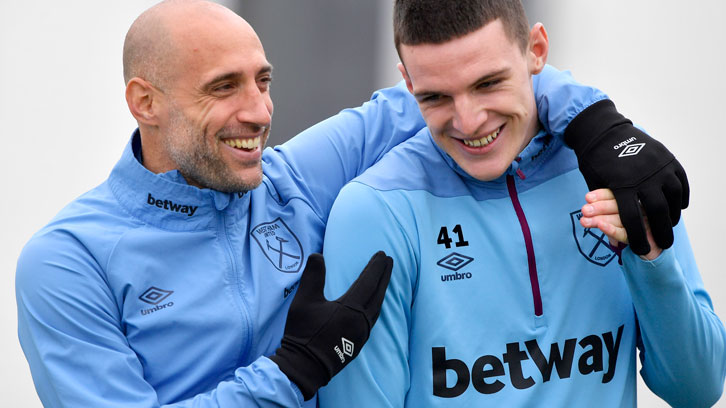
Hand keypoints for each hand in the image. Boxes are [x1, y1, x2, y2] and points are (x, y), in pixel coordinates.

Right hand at [269, 251, 392, 399]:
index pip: (369, 283)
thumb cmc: (304, 333)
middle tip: (390, 262)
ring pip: (377, 307)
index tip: (383, 254)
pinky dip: (376, 305)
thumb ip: (313, 277)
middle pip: (378, 294)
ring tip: (384, 280)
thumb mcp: (304, 301)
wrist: (304, 367)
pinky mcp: (358, 342)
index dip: (376, 267)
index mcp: (351, 309)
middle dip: (384, 276)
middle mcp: (362, 321)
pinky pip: (373, 318)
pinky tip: (373, 305)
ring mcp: (362, 333)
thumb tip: (318, 255)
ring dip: (381, 291)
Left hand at [564, 99, 688, 254]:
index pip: (632, 220)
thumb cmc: (593, 162)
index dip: (638, 238)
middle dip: (663, 231)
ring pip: (673, 197)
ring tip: (670, 224)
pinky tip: (677, 206)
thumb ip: (606, 211)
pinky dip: (680, 196)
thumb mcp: (594, 187)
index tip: (642, 251)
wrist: (601, 131)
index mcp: (621, 185)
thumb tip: (615, 240)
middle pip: (658, 212)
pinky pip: (680, 181)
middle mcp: (643, 176)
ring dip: (673, 214)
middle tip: (665, 243)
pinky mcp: (666, 158)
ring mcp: (658, 166)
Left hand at [580, 189, 661, 260]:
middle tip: (584, 210)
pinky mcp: (643, 237)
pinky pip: (626, 233)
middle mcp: (641, 208)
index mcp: (635, 199)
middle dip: (599, 208)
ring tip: (584, 221)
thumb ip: (605, 209)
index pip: (619, 194)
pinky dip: (612, 229)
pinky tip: (601, 226)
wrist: (648, 247)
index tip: (588, 197)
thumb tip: (588, 204)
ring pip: (621, 219)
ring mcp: (645, 222)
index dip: (603, 195)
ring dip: (600, 219)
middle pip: (620, 205)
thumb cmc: (626, 226)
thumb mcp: (615, 215)